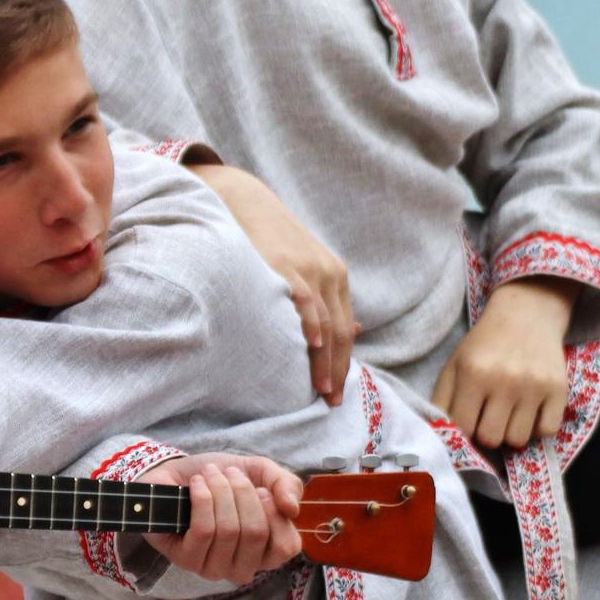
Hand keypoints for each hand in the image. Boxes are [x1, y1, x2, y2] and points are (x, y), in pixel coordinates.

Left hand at [140, 452, 302, 583]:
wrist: (174, 473)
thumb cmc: (220, 479)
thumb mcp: (259, 473)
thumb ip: (285, 484)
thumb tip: (292, 509)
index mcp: (265, 552)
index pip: (286, 546)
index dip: (275, 514)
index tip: (260, 489)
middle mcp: (243, 567)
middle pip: (256, 533)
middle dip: (243, 493)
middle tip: (230, 473)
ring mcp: (214, 568)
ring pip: (228, 530)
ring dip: (220, 491)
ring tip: (211, 474)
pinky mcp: (186, 560)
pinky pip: (204, 531)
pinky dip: (202, 499)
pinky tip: (197, 484)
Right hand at [190, 164, 355, 404]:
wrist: (243, 198)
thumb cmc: (265, 238)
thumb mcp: (302, 266)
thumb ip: (324, 298)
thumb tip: (355, 330)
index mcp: (335, 276)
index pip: (346, 329)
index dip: (344, 362)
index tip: (336, 392)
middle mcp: (329, 273)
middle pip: (341, 331)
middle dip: (338, 369)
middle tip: (331, 401)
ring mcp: (308, 268)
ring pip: (326, 323)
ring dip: (325, 360)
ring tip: (320, 389)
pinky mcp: (285, 263)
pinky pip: (304, 300)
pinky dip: (310, 324)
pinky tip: (311, 346)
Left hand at [431, 277, 574, 449]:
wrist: (527, 315)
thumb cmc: (484, 344)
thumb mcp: (454, 364)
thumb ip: (442, 398)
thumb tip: (439, 432)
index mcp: (472, 374)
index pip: (463, 426)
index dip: (462, 429)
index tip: (467, 421)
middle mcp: (505, 381)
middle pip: (491, 438)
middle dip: (486, 434)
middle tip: (488, 419)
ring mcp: (534, 387)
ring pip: (518, 439)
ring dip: (510, 433)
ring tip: (508, 414)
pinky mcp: (559, 390)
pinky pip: (547, 431)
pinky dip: (537, 428)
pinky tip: (529, 412)